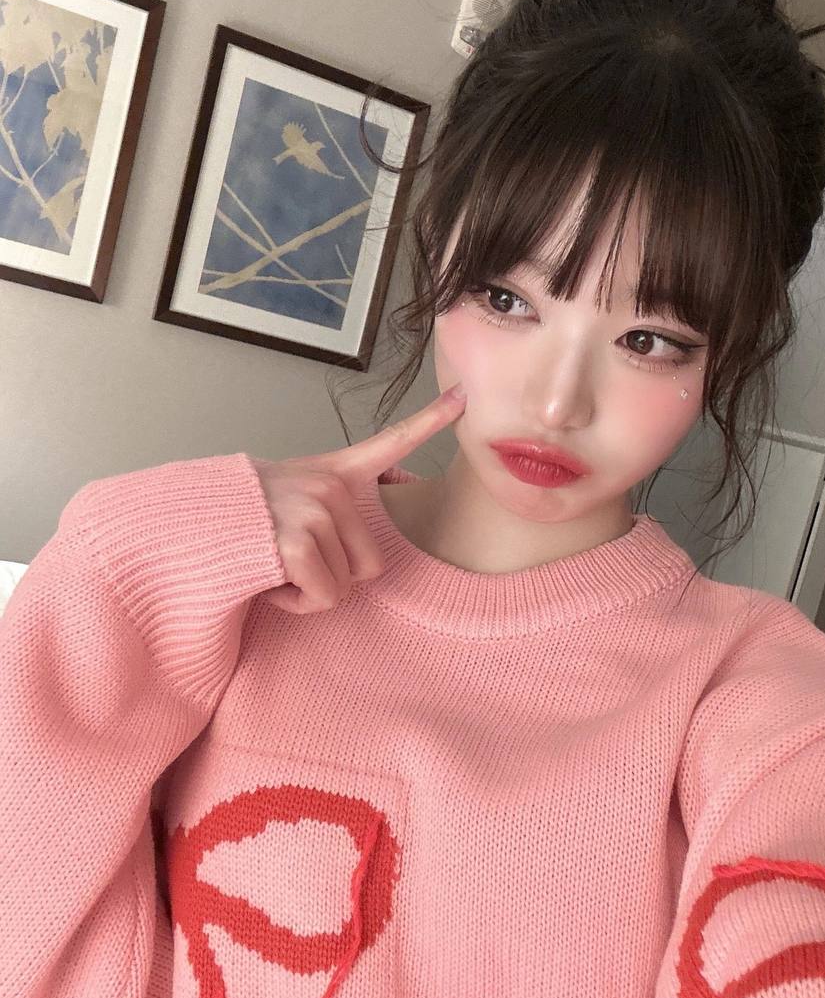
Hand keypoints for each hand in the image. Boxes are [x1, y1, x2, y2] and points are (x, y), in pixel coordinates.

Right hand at [253, 384, 465, 613]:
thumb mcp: (289, 500)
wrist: (185, 531)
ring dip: (307, 590)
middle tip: (289, 558)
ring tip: (273, 563)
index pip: (392, 441)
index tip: (465, 395)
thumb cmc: (239, 525)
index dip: (432, 419)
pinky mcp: (297, 542)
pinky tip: (267, 576)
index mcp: (333, 472)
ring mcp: (314, 511)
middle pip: (370, 564)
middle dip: (332, 576)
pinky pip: (323, 597)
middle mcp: (329, 486)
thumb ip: (328, 509)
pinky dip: (294, 602)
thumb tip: (356, 548)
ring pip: (344, 586)